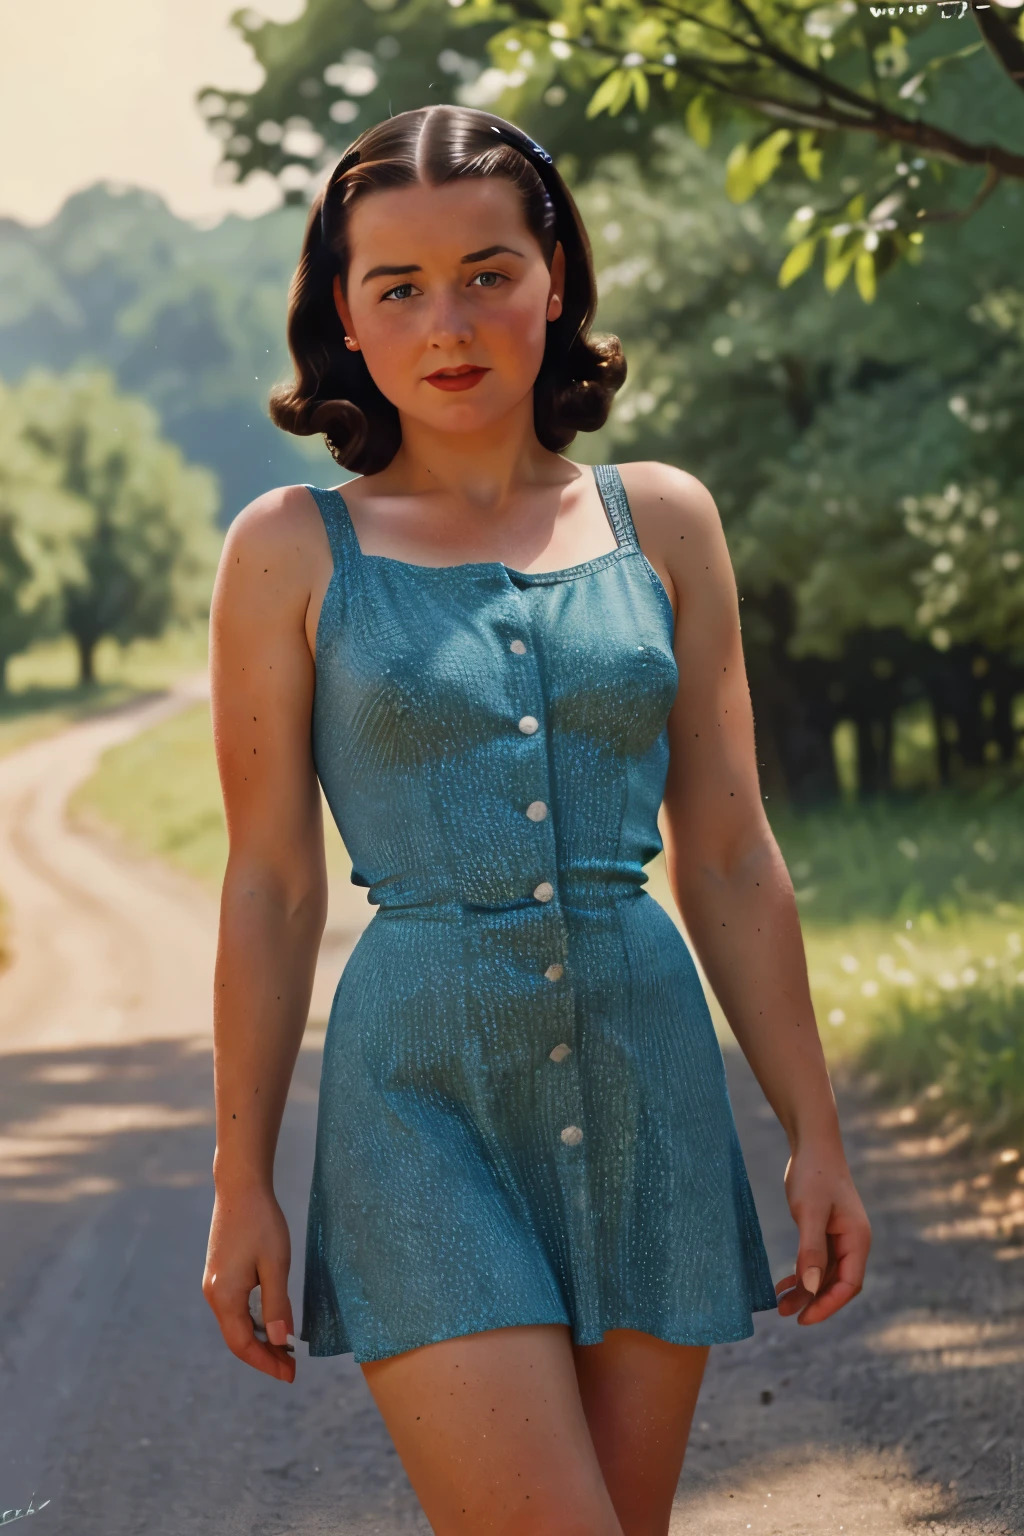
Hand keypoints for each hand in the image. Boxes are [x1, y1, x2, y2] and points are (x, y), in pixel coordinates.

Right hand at [202, 1180, 295, 1381]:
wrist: (240, 1188)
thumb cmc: (261, 1222)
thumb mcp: (276, 1265)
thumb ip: (277, 1305)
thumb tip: (283, 1342)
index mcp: (225, 1296)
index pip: (243, 1344)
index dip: (266, 1362)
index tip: (291, 1374)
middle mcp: (214, 1294)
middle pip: (237, 1338)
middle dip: (264, 1355)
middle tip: (293, 1366)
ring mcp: (214, 1283)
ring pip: (236, 1324)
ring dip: (260, 1338)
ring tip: (287, 1348)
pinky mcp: (219, 1274)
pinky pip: (235, 1308)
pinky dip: (253, 1321)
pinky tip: (273, 1320)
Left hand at [775, 1142, 870, 1324]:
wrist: (812, 1145)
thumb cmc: (813, 1175)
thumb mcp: (809, 1212)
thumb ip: (811, 1250)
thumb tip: (812, 1288)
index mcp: (857, 1239)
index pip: (849, 1284)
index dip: (827, 1304)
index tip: (803, 1318)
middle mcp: (853, 1242)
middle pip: (836, 1283)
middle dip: (813, 1301)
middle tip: (785, 1314)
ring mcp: (840, 1237)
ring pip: (824, 1274)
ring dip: (805, 1290)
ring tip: (779, 1304)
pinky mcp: (826, 1230)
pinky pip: (817, 1261)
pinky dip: (802, 1273)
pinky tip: (784, 1283)